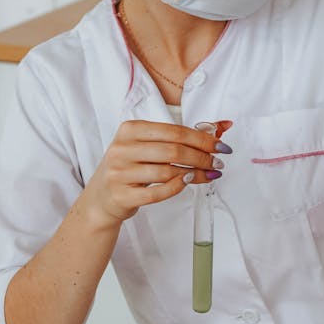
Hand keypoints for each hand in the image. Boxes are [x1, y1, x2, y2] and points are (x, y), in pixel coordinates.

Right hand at [82, 120, 230, 225]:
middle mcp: (122, 149)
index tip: (220, 146)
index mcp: (130, 129)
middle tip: (218, 162)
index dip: (202, 139)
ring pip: (167, 172)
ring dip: (195, 173)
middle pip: (173, 151)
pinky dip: (178, 187)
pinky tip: (188, 182)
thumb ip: (182, 136)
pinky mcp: (122, 195)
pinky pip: (158, 192)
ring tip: (208, 174)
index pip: (174, 131)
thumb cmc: (130, 166)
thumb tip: (221, 127)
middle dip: (202, 157)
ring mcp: (120, 173)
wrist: (102, 196)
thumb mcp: (150, 146)